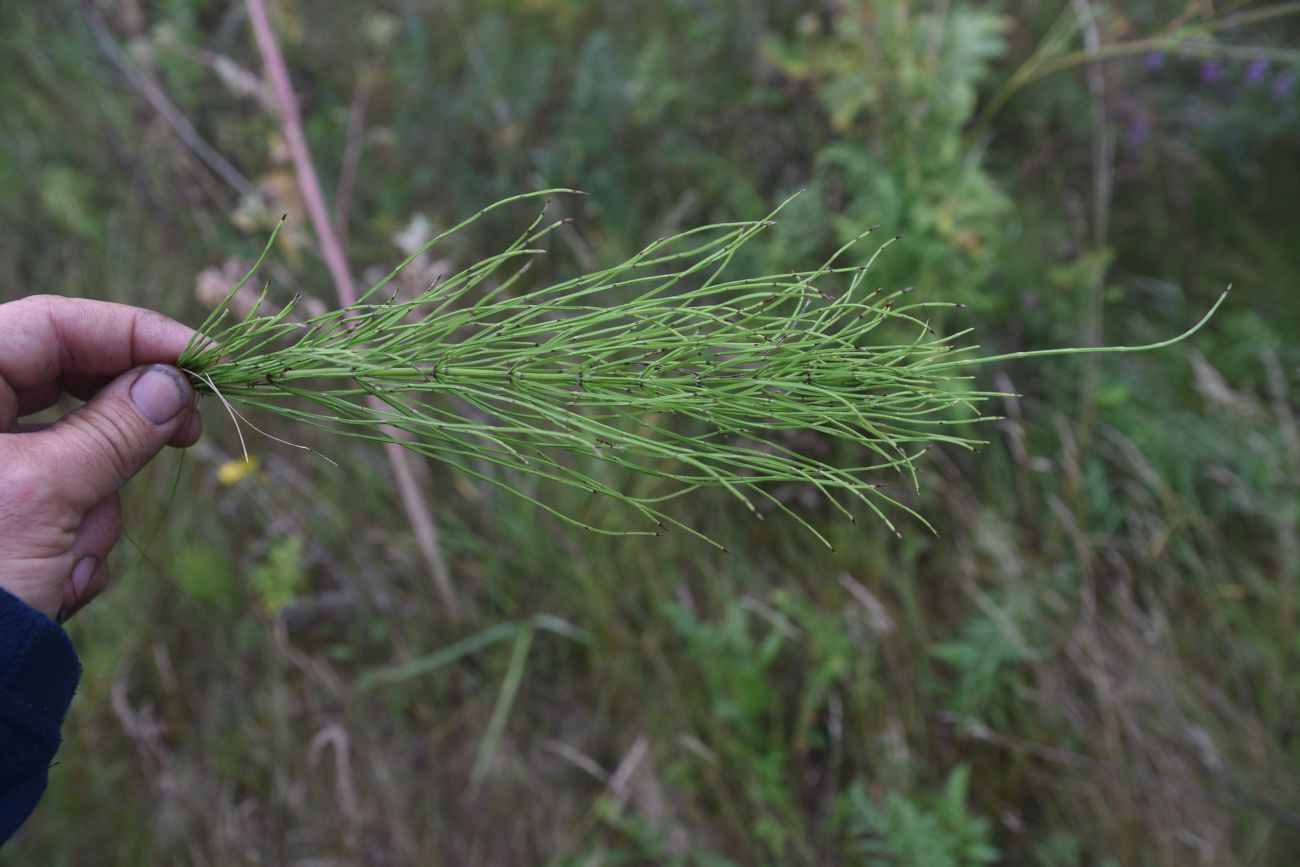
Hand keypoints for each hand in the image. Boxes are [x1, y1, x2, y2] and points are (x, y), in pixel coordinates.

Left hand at [0, 295, 202, 621]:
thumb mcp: (50, 494)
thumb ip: (118, 428)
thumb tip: (173, 384)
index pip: (53, 324)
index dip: (136, 332)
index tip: (206, 360)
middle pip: (71, 388)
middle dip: (125, 432)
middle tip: (191, 434)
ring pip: (79, 455)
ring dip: (95, 511)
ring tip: (67, 561)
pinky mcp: (4, 517)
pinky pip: (68, 504)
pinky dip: (77, 543)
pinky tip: (54, 583)